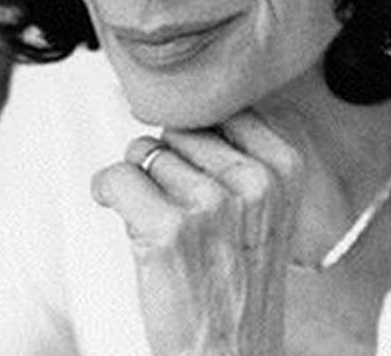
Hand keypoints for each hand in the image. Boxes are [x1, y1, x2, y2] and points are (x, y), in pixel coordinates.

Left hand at [92, 110, 303, 355]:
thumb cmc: (240, 284)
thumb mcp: (267, 206)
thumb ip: (238, 152)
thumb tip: (181, 106)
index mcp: (284, 166)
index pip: (221, 109)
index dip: (197, 137)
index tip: (193, 163)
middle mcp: (254, 180)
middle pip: (179, 129)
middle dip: (167, 161)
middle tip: (179, 206)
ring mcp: (212, 203)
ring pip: (146, 152)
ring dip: (140, 182)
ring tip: (164, 223)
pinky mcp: (168, 229)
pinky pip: (117, 177)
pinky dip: (106, 191)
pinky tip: (120, 210)